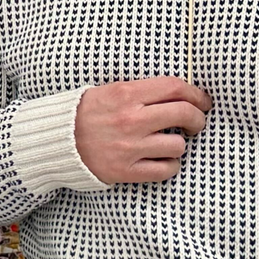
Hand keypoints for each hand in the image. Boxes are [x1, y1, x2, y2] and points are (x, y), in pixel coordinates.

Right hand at [73, 77, 211, 184]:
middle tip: (196, 122)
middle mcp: (130, 120)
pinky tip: (161, 160)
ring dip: (179, 144)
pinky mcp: (125, 170)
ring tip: (169, 143)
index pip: (175, 87)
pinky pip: (165, 170)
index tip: (202, 101)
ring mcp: (129, 147)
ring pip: (178, 145)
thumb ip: (141, 90)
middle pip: (184, 113)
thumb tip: (179, 93)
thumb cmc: (85, 113)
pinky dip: (169, 166)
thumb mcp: (109, 90)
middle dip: (198, 118)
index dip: (196, 94)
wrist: (56, 140)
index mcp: (126, 94)